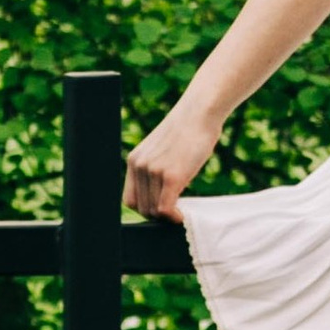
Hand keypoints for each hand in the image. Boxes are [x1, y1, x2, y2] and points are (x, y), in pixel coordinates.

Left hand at [124, 101, 222, 220]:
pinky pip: (166, 208)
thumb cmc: (188, 131)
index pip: (130, 200)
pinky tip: (182, 216)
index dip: (145, 209)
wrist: (200, 113)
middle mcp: (140, 166)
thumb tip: (162, 196)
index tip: (161, 209)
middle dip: (159, 215)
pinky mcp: (171, 176)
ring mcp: (154, 171)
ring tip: (181, 211)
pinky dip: (174, 217)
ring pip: (154, 211)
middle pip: (142, 208)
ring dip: (168, 216)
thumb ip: (155, 169)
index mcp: (134, 160)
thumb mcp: (161, 150)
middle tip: (176, 211)